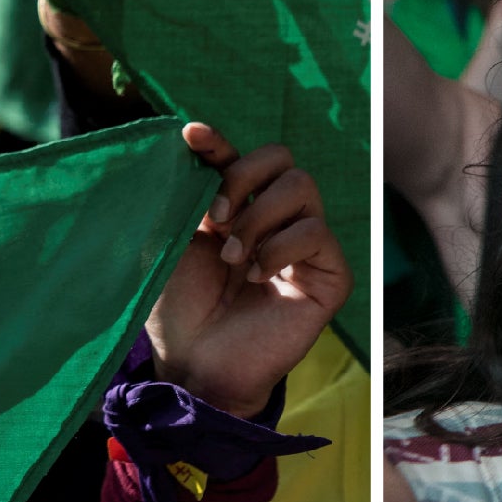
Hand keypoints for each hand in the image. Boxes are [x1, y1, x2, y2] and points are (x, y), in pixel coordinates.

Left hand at [146, 123, 350, 418]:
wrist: (195, 364)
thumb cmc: (179, 310)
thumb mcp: (172, 241)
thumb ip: (186, 192)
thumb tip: (192, 138)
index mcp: (238, 207)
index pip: (241, 156)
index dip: (219, 142)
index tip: (192, 137)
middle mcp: (277, 220)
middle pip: (282, 158)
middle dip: (243, 177)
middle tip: (215, 218)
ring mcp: (306, 247)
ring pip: (302, 186)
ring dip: (258, 216)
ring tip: (232, 256)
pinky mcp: (329, 277)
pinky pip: (318, 232)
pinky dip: (280, 247)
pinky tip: (256, 274)